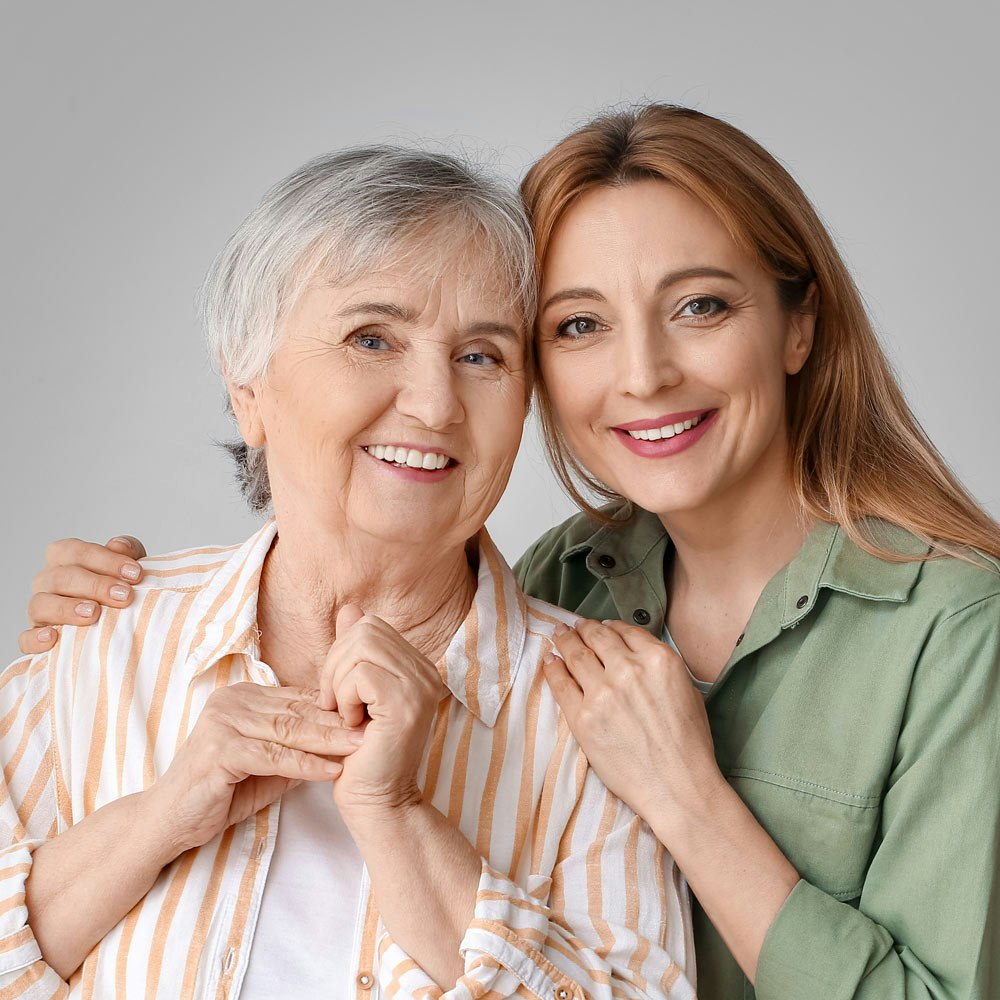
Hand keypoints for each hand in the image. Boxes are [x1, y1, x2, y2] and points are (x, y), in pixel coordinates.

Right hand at [20, 534, 146, 653]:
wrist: (122, 623)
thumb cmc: (121, 588)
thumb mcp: (129, 568)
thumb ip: (128, 551)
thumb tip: (118, 545)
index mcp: (65, 559)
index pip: (75, 551)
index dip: (106, 560)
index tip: (135, 574)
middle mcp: (47, 582)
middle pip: (61, 577)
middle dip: (95, 585)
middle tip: (124, 596)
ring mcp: (39, 611)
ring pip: (40, 605)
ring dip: (66, 608)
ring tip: (94, 613)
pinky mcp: (35, 638)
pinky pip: (26, 639)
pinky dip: (35, 639)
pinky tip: (53, 637)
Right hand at [143, 682, 363, 857]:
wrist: (168, 823)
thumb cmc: (219, 794)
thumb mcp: (266, 765)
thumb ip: (296, 748)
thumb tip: (342, 740)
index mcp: (244, 697)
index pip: (300, 699)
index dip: (337, 709)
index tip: (372, 717)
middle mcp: (232, 701)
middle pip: (298, 711)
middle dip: (339, 721)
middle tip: (376, 728)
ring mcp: (223, 722)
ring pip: (288, 730)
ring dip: (329, 740)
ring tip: (362, 746)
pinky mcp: (219, 749)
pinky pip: (273, 755)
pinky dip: (305, 764)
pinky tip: (332, 770)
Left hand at [320, 605, 445, 815]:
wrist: (376, 802)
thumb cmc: (359, 753)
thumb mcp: (352, 693)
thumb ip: (353, 652)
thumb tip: (350, 610)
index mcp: (417, 666)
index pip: (371, 626)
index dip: (342, 652)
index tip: (338, 692)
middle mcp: (426, 672)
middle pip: (365, 630)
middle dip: (335, 664)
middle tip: (334, 704)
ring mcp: (421, 687)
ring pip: (361, 646)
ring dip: (338, 681)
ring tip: (344, 714)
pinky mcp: (406, 704)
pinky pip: (360, 673)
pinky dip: (344, 696)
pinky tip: (351, 723)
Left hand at [544, 619, 722, 825]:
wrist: (678, 787)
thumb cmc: (689, 744)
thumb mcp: (687, 690)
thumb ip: (660, 666)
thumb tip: (635, 653)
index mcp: (658, 659)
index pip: (625, 631)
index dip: (609, 626)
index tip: (600, 626)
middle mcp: (628, 669)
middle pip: (596, 637)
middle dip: (582, 628)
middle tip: (572, 625)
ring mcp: (602, 693)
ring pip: (575, 654)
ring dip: (564, 640)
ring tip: (557, 633)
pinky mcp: (583, 718)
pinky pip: (561, 684)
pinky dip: (553, 668)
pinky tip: (549, 660)